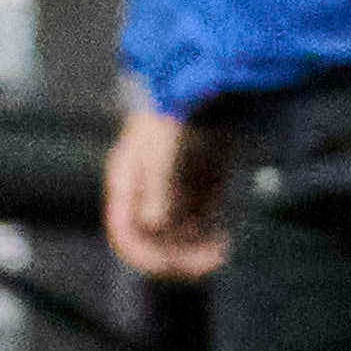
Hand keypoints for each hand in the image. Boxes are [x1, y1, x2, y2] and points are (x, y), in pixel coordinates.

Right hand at [104, 101, 230, 280]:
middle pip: (152, 244)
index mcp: (127, 184)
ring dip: (195, 253)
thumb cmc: (179, 111)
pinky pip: (199, 229)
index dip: (145, 255)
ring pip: (177, 241)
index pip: (125, 233)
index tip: (173, 264)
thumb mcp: (164, 145)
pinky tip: (225, 243)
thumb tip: (153, 225)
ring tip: (220, 254)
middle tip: (208, 264)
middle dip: (177, 259)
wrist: (211, 86)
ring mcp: (173, 195)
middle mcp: (146, 195)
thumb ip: (158, 185)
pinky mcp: (200, 193)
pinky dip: (209, 241)